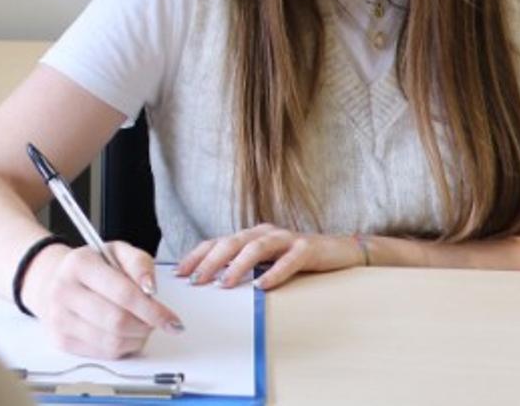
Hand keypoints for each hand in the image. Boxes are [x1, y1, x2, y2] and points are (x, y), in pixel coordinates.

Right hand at [22, 242, 184, 358]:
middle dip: (146, 325)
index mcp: (79, 263)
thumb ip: (140, 263)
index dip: (153, 310)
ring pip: (112, 342)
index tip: (172, 319)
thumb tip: (150, 288)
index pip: (123, 293)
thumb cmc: (93, 267)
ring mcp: (59, 318)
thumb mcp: (117, 252)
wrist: (55, 280)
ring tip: (141, 326)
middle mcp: (64, 291)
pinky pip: (103, 353)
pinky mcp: (61, 340)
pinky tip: (125, 334)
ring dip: (137, 338)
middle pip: (118, 321)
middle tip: (157, 322)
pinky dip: (122, 347)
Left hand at [175, 224, 364, 289]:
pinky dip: (274, 273)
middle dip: (210, 262)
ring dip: (238, 266)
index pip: (217, 242)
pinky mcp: (306, 248)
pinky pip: (288, 261)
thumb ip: (242, 265)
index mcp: (251, 235)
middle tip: (196, 280)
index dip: (197, 255)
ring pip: (256, 248)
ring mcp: (286, 238)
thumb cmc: (297, 258)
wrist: (340, 249)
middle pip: (231, 242)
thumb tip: (211, 280)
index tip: (179, 273)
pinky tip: (262, 287)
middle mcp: (264, 232)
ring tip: (224, 283)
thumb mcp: (265, 260)